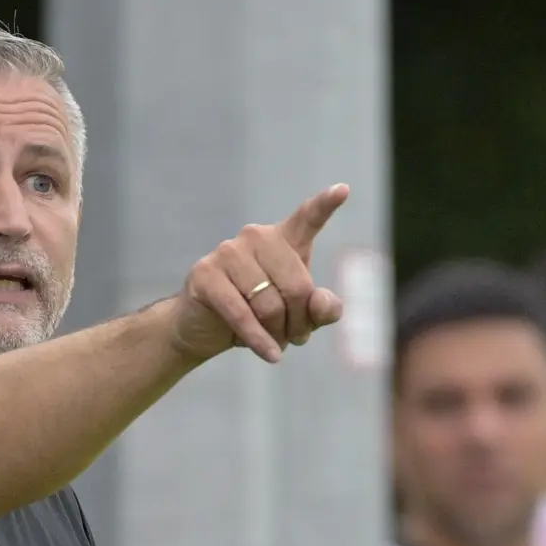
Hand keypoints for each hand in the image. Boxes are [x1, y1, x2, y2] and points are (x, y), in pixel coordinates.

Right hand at [170, 184, 348, 363]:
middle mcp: (255, 237)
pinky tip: (271, 355)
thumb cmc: (256, 315)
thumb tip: (321, 303)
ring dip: (277, 333)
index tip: (343, 190)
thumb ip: (320, 309)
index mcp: (282, 240)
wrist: (202, 329)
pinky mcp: (205, 275)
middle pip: (297, 285)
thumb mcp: (297, 316)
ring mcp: (227, 252)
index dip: (326, 205)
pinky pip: (242, 314)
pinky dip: (259, 340)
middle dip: (299, 321)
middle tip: (294, 337)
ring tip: (274, 341)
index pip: (307, 218)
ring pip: (269, 303)